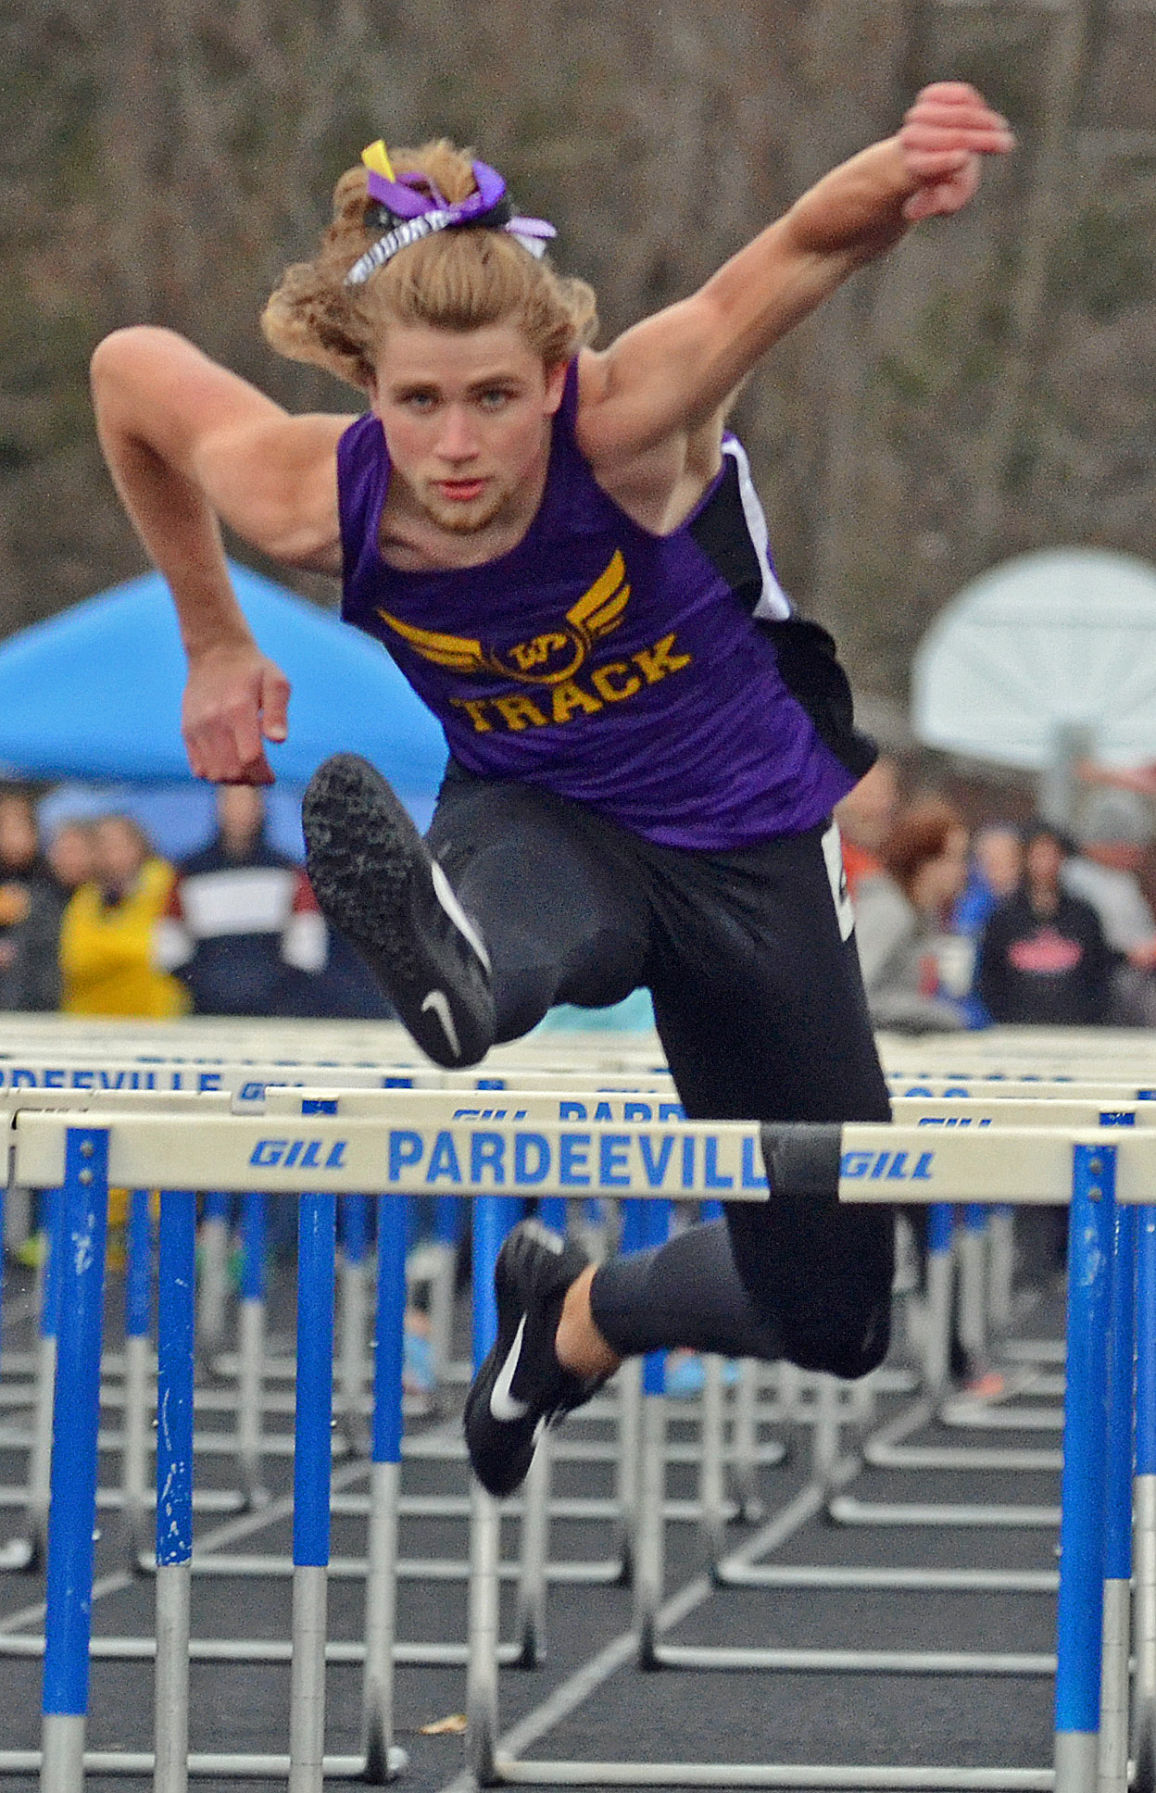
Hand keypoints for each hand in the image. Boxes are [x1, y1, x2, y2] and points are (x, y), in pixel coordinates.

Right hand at [181, 642, 289, 783]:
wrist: (216, 652)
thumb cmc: (253, 670)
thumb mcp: (276, 682)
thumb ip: (278, 712)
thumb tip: (278, 740)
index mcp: (238, 709)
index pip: (249, 758)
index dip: (263, 774)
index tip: (271, 776)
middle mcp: (214, 720)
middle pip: (230, 771)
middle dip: (250, 780)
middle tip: (261, 774)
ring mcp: (197, 727)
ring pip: (213, 774)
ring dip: (232, 780)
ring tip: (245, 769)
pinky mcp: (187, 731)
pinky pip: (198, 768)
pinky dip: (214, 774)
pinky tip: (228, 763)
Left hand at [898, 82, 1014, 221]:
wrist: (938, 153)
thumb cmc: (946, 181)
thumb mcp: (947, 199)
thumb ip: (936, 203)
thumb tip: (910, 213)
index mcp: (912, 167)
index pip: (926, 164)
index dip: (946, 162)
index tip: (966, 160)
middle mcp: (910, 139)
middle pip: (950, 137)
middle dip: (981, 140)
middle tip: (1007, 144)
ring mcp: (919, 114)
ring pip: (957, 113)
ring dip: (984, 120)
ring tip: (1000, 128)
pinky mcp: (930, 96)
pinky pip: (959, 95)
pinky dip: (976, 103)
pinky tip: (983, 113)